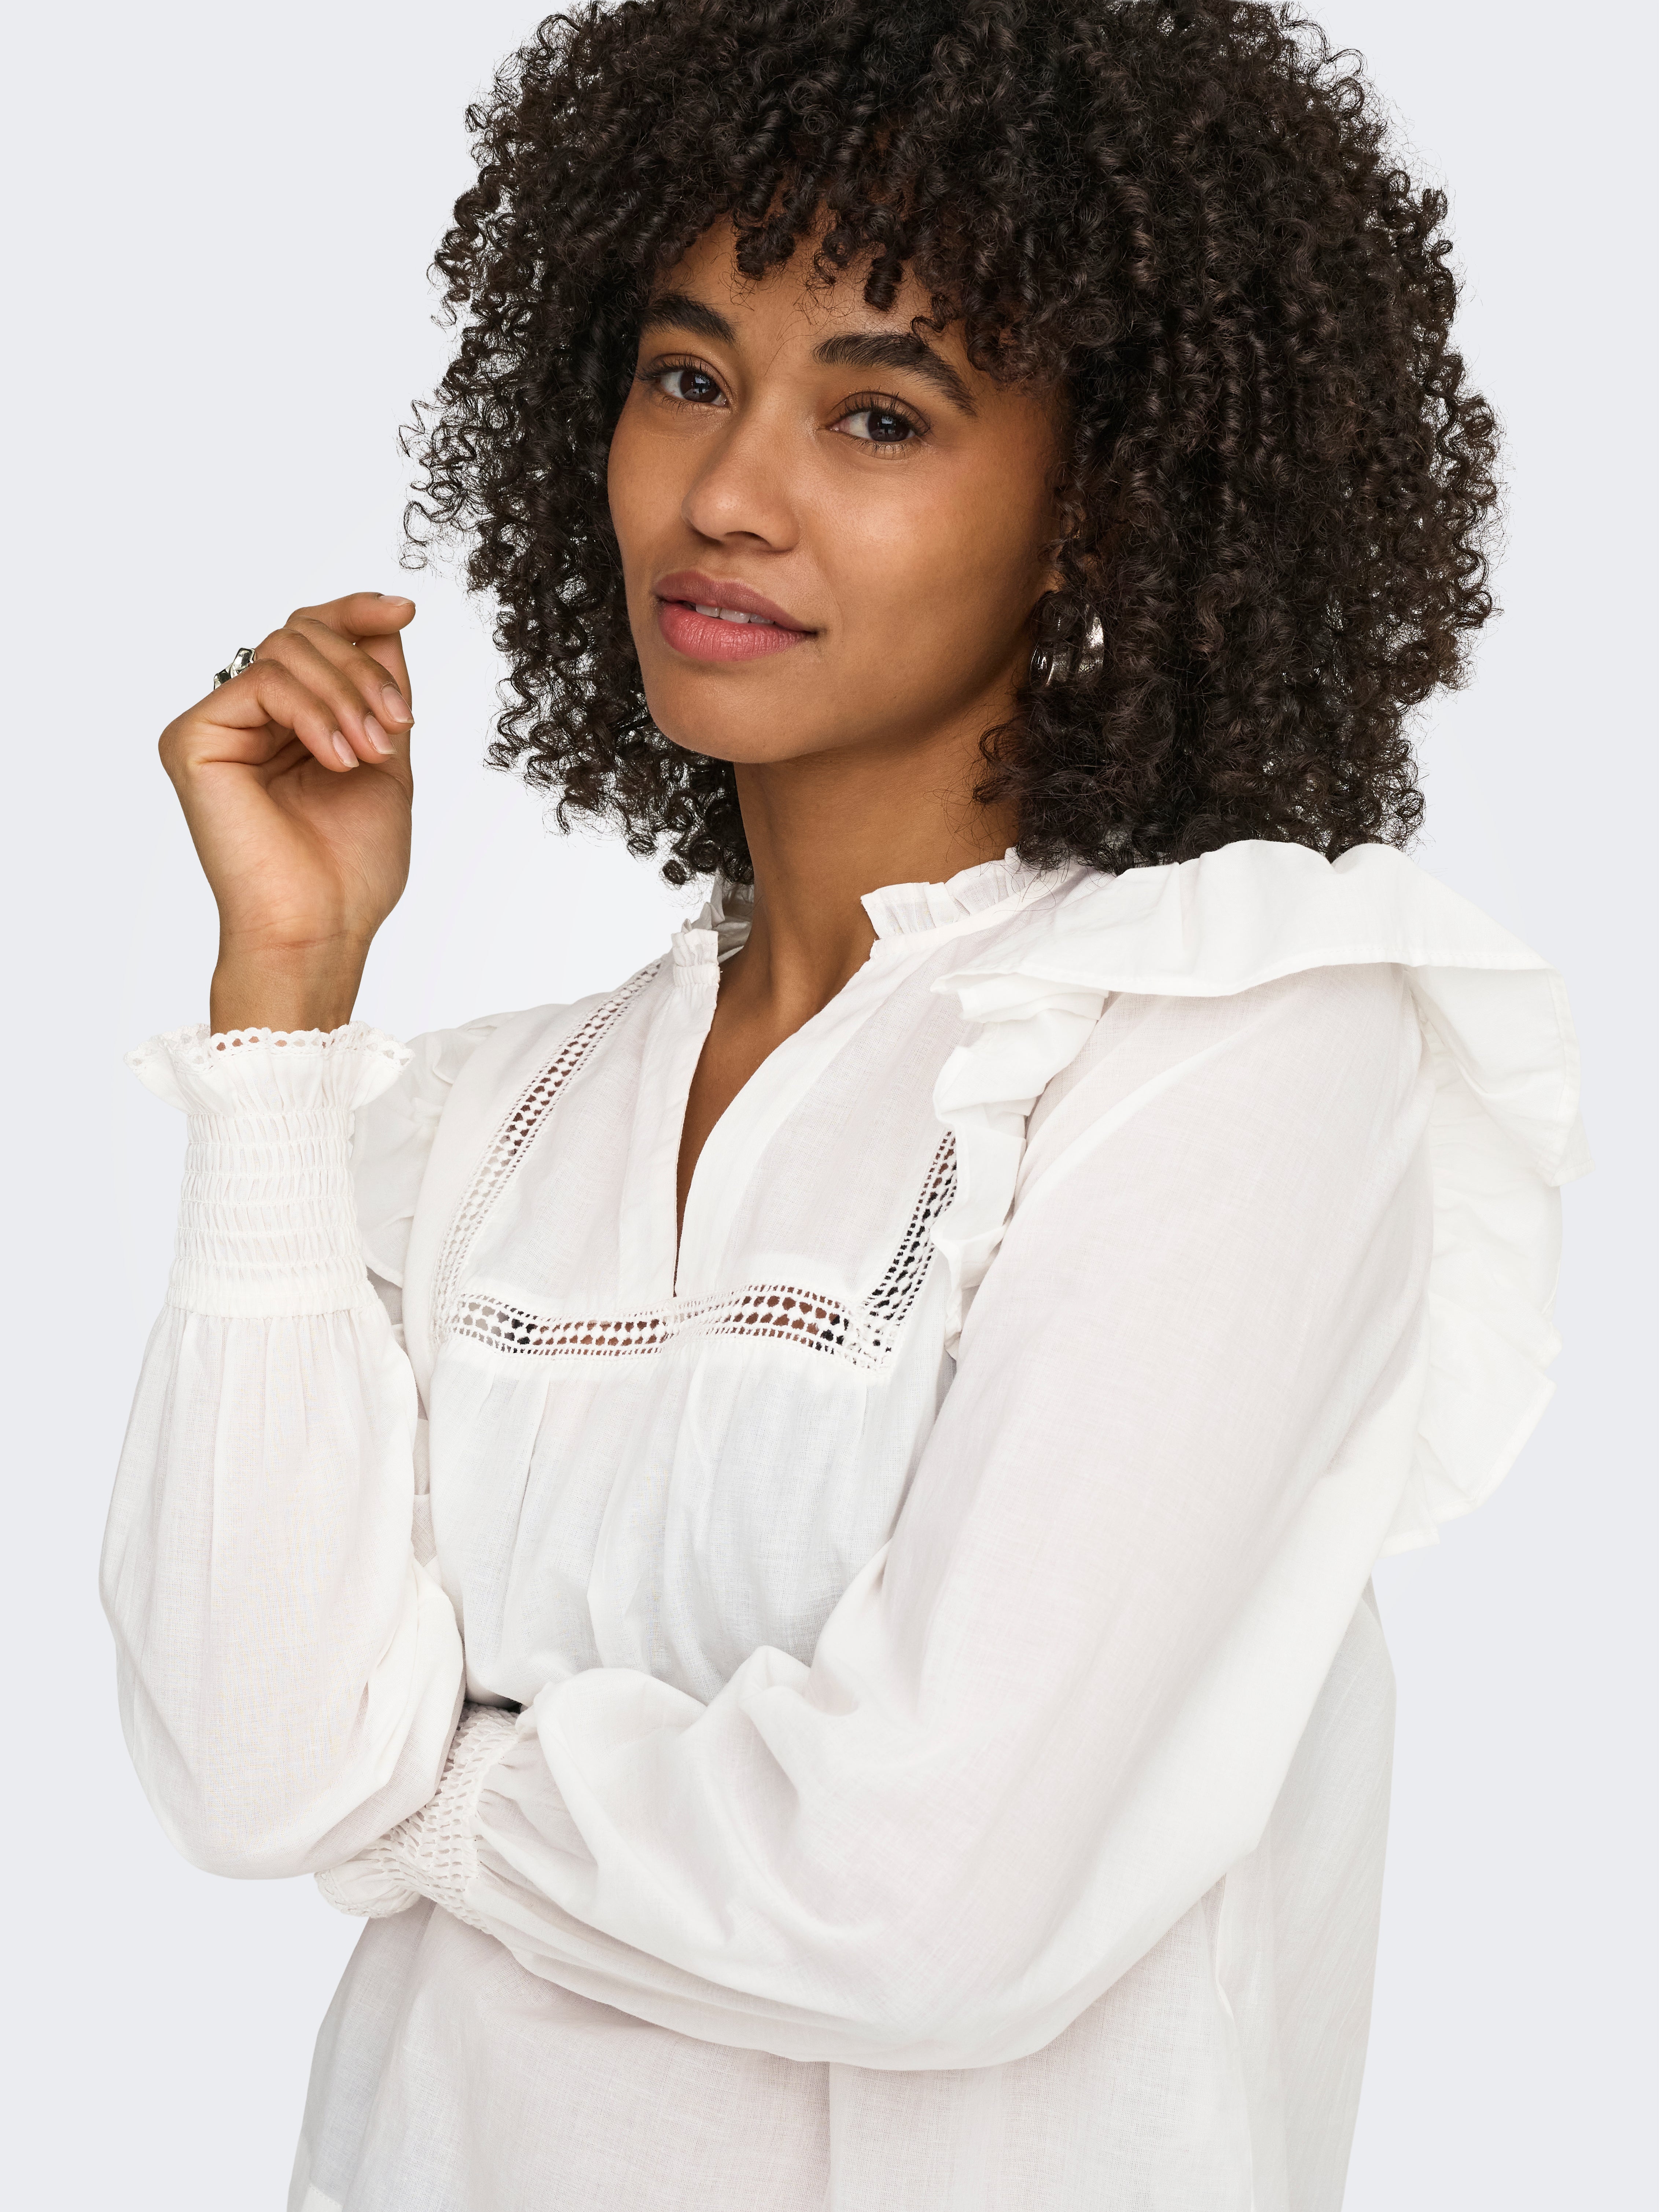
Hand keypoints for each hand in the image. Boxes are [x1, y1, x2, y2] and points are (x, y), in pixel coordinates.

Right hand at [159, 592, 417, 1030]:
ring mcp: (216, 725)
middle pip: (302, 633)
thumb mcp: (387, 757)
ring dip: (347, 694)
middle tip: (398, 726)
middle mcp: (245, 717)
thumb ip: (380, 689)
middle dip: (364, 670)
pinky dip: (316, 713)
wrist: (320, 927)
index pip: (314, 637)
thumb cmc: (350, 867)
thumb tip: (387, 619)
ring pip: (286, 649)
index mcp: (286, 722)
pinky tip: (340, 760)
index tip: (404, 609)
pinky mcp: (194, 738)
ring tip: (374, 751)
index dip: (356, 612)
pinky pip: (263, 682)